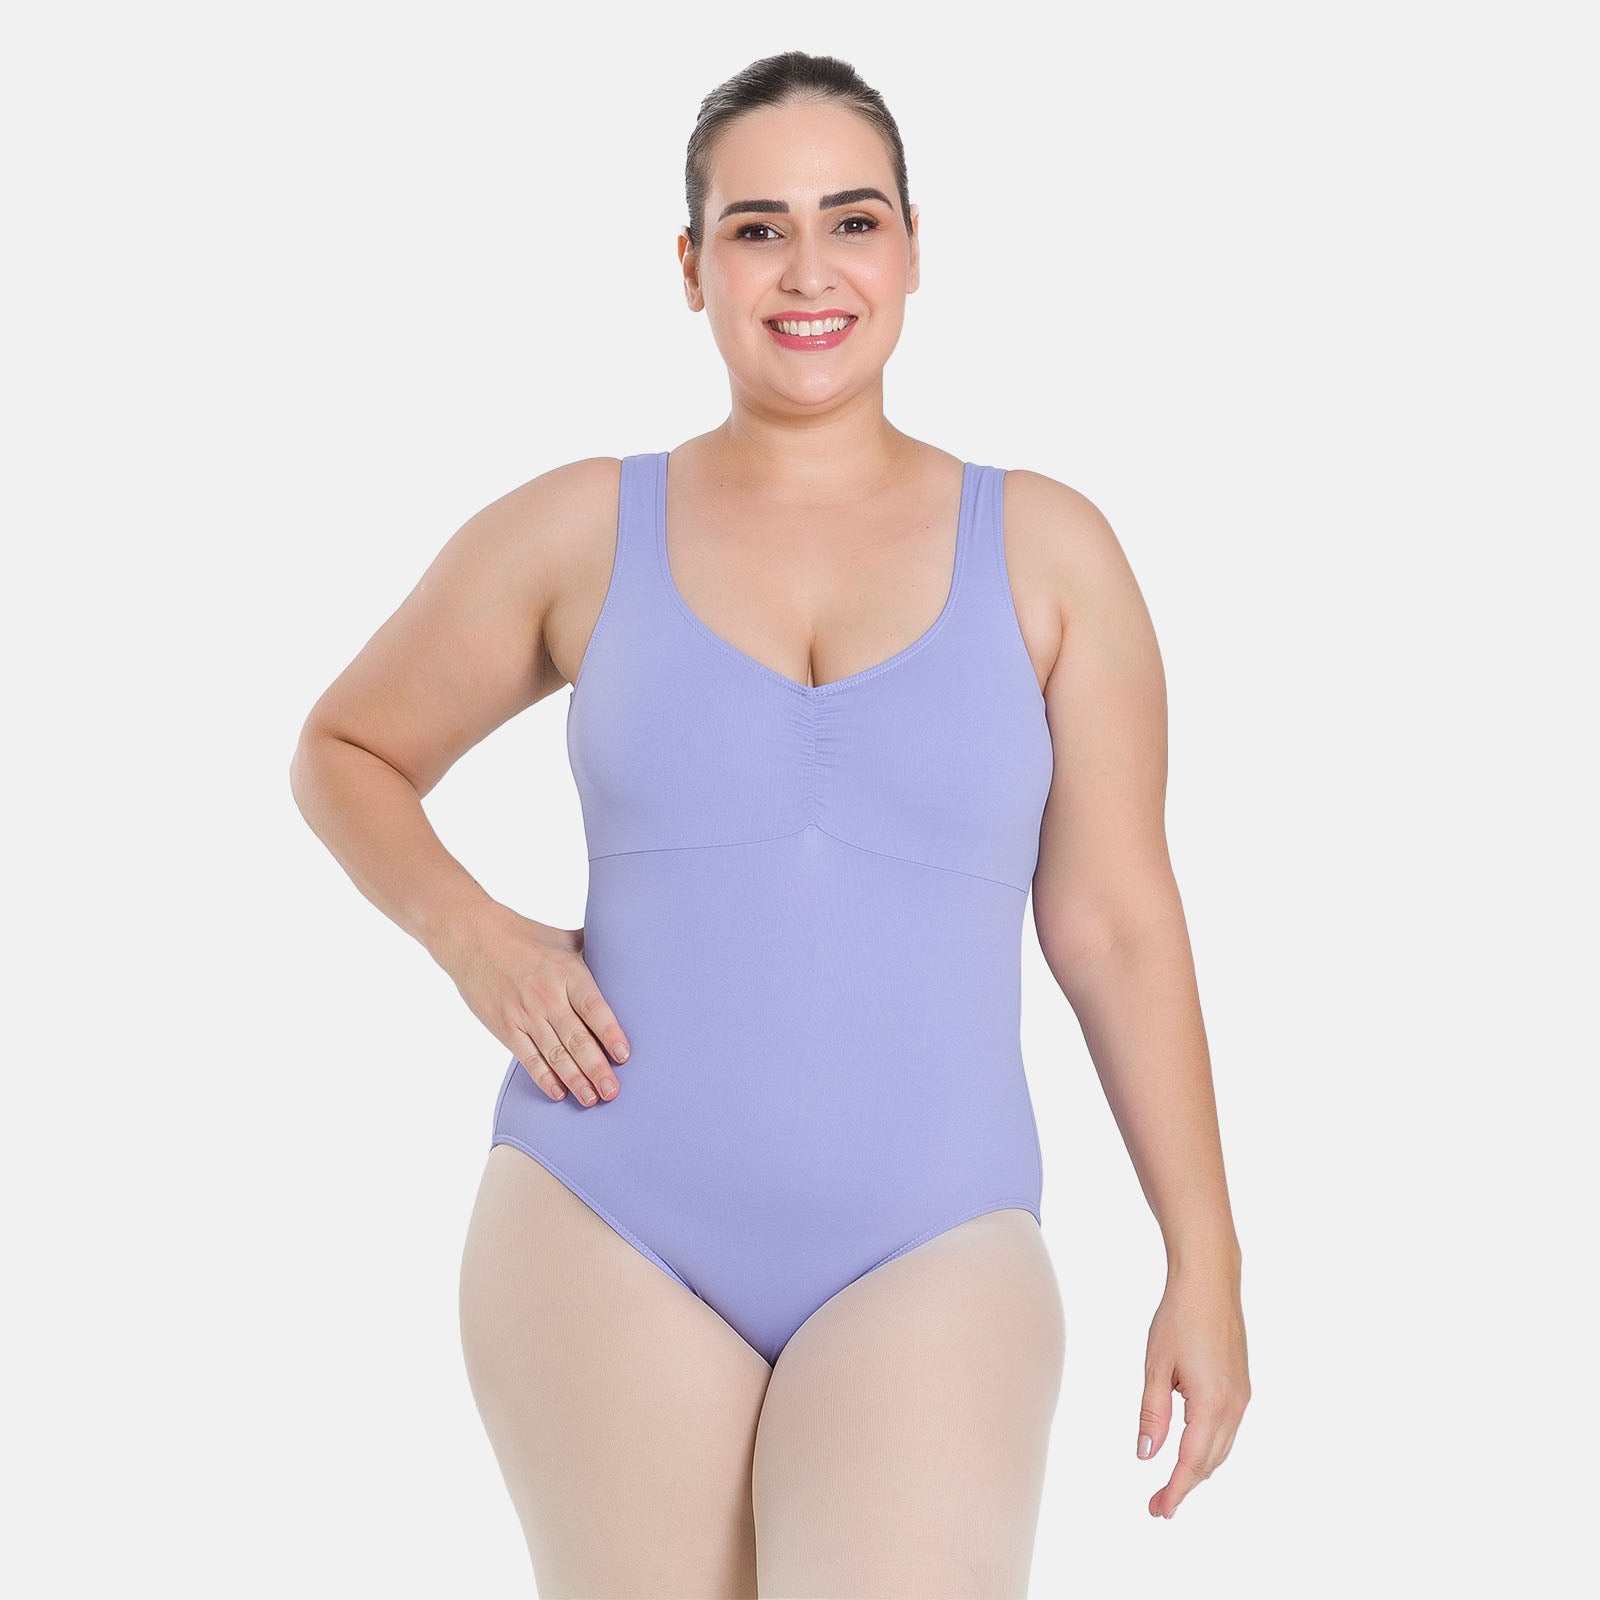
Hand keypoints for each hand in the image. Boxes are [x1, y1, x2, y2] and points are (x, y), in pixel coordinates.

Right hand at [433, 902, 630, 1107]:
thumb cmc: (526, 937)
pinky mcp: (505, 1027)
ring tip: (592, 1099)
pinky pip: (528, 1057)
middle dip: (597, 1068)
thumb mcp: (564, 939)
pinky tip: (559, 1093)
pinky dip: (544, 1077)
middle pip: (577, 1039)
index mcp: (568, 973)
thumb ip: (595, 950)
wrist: (474, 938)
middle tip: (613, 1092)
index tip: (625, 1055)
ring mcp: (525, 1014)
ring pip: (555, 1054)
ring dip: (575, 1080)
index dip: (610, 1033)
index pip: (595, 1008)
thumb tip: (627, 953)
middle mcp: (548, 997)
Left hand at [1137, 1263, 1249, 1517]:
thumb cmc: (1179, 1318)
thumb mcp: (1156, 1366)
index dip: (1175, 1490)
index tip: (1159, 1511)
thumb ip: (1152, 1414)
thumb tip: (1146, 1455)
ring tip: (1172, 1485)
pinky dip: (1209, 1448)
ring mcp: (1242, 1397)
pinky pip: (1227, 1430)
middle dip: (1184, 1486)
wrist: (1210, 1283)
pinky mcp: (1242, 1387)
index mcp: (1211, 1403)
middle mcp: (1234, 1406)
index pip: (1191, 1462)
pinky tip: (1191, 1449)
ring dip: (1198, 1469)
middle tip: (1158, 1505)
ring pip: (1221, 1448)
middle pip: (1209, 1462)